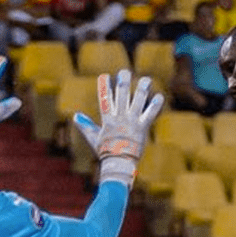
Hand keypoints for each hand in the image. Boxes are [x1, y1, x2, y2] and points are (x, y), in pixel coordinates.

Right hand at [73, 69, 163, 187]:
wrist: (119, 164)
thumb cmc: (105, 151)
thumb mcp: (94, 137)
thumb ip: (86, 125)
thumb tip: (75, 116)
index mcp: (108, 119)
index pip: (104, 99)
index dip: (104, 87)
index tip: (104, 76)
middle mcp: (120, 118)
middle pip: (122, 95)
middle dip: (123, 82)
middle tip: (124, 72)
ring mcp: (132, 122)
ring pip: (138, 101)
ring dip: (142, 89)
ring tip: (147, 79)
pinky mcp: (142, 127)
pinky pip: (150, 114)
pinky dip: (155, 105)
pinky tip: (159, 96)